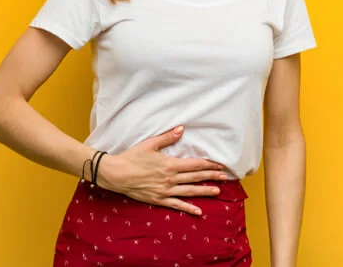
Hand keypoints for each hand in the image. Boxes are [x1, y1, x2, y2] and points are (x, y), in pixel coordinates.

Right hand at [95, 125, 228, 215]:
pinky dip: (188, 208)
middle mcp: (170, 178)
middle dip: (211, 176)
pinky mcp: (159, 199)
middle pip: (196, 177)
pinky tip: (199, 211)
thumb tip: (181, 129)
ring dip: (205, 191)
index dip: (208, 164)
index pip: (194, 164)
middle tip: (225, 177)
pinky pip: (177, 205)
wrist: (117, 174)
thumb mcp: (150, 144)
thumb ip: (168, 137)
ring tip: (218, 191)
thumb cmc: (132, 157)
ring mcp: (166, 191)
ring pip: (190, 191)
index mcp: (170, 164)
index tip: (219, 164)